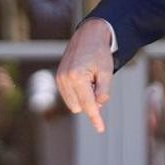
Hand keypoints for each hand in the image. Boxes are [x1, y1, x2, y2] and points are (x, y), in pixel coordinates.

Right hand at [55, 18, 114, 132]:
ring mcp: (59, 78)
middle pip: (80, 107)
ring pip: (73, 103)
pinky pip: (68, 96)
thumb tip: (97, 106)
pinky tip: (84, 79)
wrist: (88, 36)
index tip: (100, 129)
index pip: (88, 105)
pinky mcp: (58, 78)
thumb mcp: (106, 72)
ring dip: (84, 97)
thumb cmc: (100, 53)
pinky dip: (78, 93)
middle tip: (98, 84)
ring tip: (90, 79)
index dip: (96, 118)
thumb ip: (103, 92)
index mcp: (77, 77)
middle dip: (91, 102)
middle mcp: (65, 79)